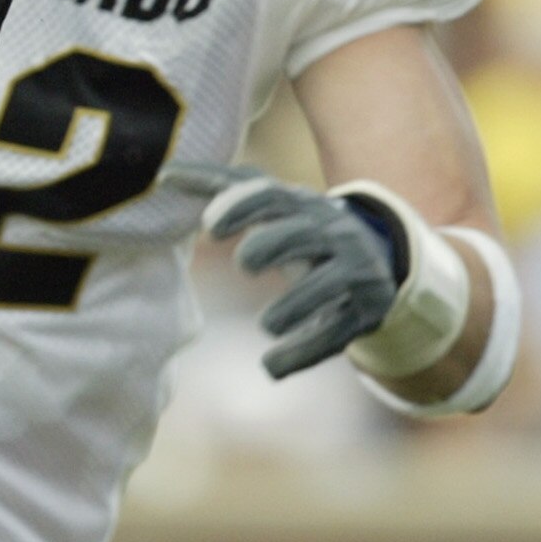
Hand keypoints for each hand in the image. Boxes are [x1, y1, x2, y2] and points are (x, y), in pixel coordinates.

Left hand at [170, 161, 400, 378]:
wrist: (375, 258)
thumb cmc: (302, 227)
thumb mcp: (274, 205)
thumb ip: (222, 188)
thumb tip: (165, 174)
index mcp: (303, 207)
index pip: (273, 197)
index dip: (243, 206)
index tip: (210, 225)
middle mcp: (333, 233)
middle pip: (304, 233)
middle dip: (273, 245)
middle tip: (244, 263)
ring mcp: (355, 271)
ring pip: (330, 283)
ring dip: (296, 305)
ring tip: (267, 324)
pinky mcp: (364, 310)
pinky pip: (337, 332)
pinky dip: (304, 353)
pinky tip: (271, 367)